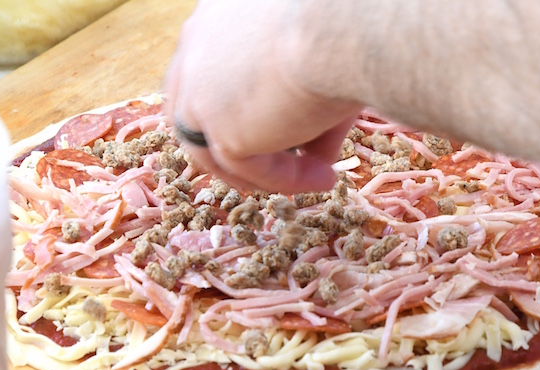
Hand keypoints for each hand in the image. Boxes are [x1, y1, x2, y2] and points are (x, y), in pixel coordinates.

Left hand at [163, 0, 360, 193]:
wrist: (342, 25)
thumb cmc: (344, 27)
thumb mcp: (320, 64)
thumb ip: (308, 109)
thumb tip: (317, 157)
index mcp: (216, 20)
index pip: (209, 72)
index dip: (237, 108)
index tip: (279, 130)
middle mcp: (196, 47)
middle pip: (199, 113)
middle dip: (239, 147)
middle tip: (283, 166)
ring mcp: (199, 89)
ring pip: (218, 148)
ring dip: (267, 171)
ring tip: (317, 177)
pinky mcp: (215, 125)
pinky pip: (248, 167)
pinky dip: (286, 179)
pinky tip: (325, 179)